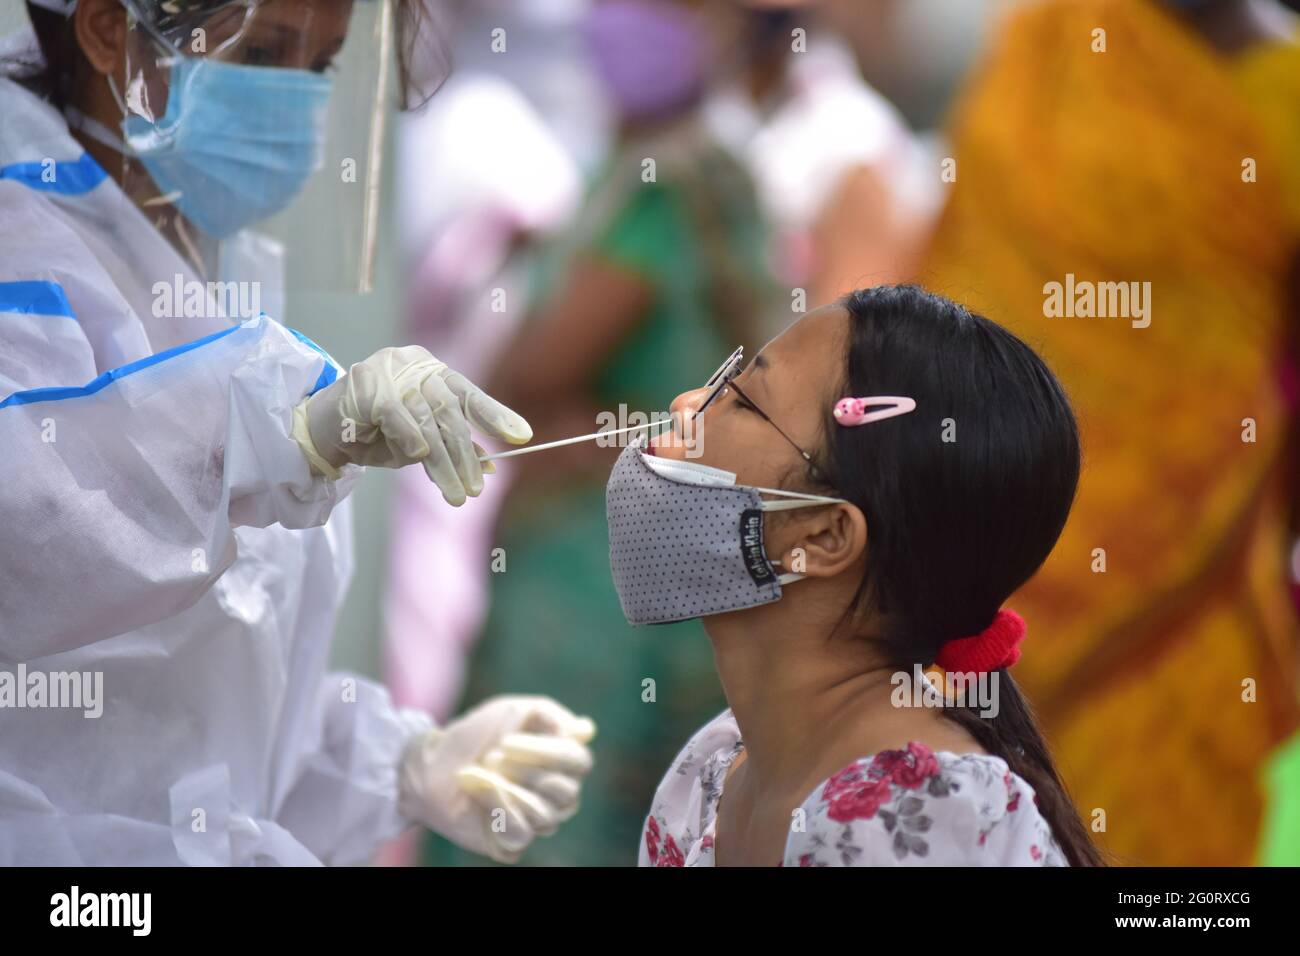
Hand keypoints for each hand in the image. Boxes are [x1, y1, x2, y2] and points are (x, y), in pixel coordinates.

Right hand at [292, 346, 530, 504]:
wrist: (323, 429)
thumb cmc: (377, 433)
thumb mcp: (421, 442)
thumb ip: (452, 446)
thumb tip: (490, 467)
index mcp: (435, 373)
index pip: (471, 394)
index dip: (496, 416)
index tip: (522, 437)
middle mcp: (416, 366)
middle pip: (451, 412)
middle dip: (465, 456)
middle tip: (475, 490)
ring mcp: (391, 371)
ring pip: (427, 419)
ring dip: (443, 462)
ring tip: (454, 493)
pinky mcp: (366, 384)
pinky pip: (397, 414)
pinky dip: (410, 438)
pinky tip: (418, 458)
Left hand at [398, 696, 595, 863]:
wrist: (432, 763)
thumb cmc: (475, 735)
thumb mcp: (513, 710)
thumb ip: (551, 715)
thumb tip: (586, 731)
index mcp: (561, 763)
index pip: (579, 762)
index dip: (548, 752)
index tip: (507, 740)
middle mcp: (555, 794)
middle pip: (567, 792)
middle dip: (525, 771)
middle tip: (493, 756)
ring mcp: (535, 820)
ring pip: (546, 816)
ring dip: (508, 789)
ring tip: (483, 771)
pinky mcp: (511, 843)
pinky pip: (520, 834)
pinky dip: (495, 808)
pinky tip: (476, 790)